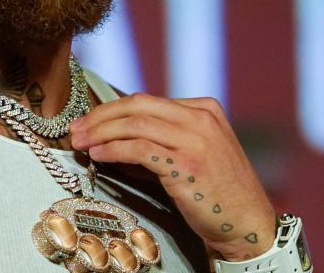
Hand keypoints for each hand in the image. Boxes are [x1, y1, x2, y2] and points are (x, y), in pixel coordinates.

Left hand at [70, 94, 275, 260]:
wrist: (248, 224)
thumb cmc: (217, 193)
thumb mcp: (192, 154)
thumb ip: (159, 142)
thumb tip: (109, 141)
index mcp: (204, 108)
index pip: (146, 100)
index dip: (110, 110)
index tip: (87, 122)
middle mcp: (201, 117)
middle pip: (137, 105)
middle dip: (100, 116)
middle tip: (75, 129)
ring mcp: (196, 139)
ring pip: (136, 123)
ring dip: (101, 132)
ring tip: (80, 143)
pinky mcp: (188, 164)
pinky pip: (141, 148)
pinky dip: (114, 149)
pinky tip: (99, 155)